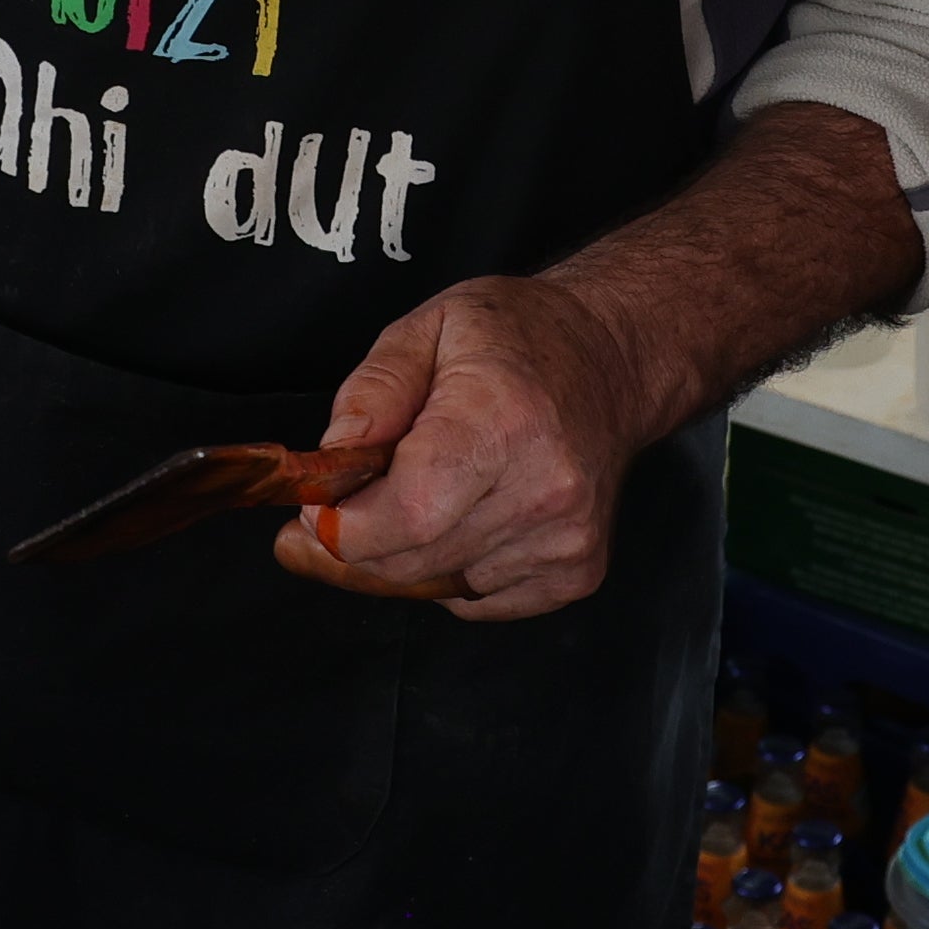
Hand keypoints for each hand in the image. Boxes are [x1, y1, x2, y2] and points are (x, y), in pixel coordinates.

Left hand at [275, 276, 677, 619]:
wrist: (613, 360)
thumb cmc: (520, 337)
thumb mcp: (428, 328)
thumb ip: (370, 393)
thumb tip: (326, 465)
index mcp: (502, 422)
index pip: (405, 516)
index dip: (343, 527)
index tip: (315, 509)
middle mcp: (543, 490)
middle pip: (410, 560)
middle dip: (359, 542)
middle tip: (339, 507)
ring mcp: (566, 540)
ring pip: (436, 586)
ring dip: (407, 553)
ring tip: (420, 493)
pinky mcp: (576, 573)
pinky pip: (475, 600)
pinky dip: (451, 568)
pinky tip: (465, 515)